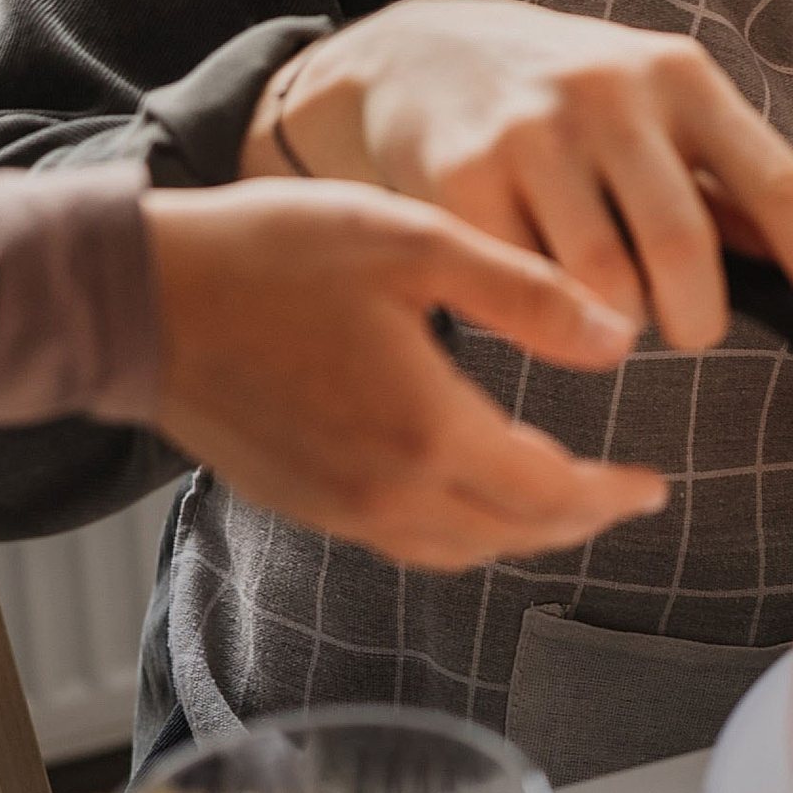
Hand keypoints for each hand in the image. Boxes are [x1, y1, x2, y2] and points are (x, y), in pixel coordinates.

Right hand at [145, 186, 675, 569]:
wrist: (137, 299)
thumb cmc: (269, 254)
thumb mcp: (416, 243)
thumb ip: (525, 294)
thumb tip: (617, 341)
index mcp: (425, 430)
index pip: (550, 494)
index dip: (612, 497)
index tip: (655, 486)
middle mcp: (383, 491)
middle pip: (510, 536)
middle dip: (577, 522)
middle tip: (624, 497)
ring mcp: (335, 507)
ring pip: (456, 550)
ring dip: (519, 533)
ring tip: (562, 499)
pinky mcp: (299, 501)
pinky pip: (403, 541)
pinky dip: (457, 531)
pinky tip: (469, 490)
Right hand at [246, 0, 792, 355]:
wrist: (423, 55)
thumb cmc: (573, 103)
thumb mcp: (660, 111)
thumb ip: (727, 187)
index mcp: (684, 77)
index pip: (778, 185)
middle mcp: (613, 93)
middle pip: (684, 252)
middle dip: (695, 321)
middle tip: (685, 328)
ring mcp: (534, 130)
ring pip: (604, 287)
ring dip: (617, 328)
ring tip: (606, 306)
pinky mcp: (465, 173)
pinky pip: (527, 292)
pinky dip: (544, 320)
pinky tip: (534, 285)